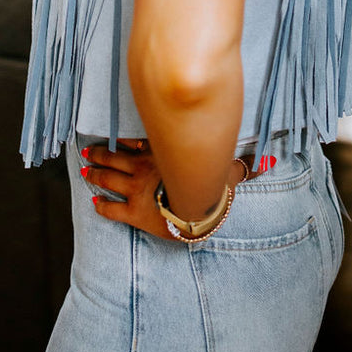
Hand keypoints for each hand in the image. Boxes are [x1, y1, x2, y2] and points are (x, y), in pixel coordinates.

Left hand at [79, 138, 247, 241]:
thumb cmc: (209, 189)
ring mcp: (135, 189)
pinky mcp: (132, 212)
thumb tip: (267, 162)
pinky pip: (112, 210)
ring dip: (95, 174)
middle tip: (86, 151)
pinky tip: (95, 204)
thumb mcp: (226, 172)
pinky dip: (102, 207)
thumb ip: (240, 167)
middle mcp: (143, 169)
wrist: (197, 212)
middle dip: (99, 155)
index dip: (121, 142)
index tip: (109, 139)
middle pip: (114, 159)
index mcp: (161, 156)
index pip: (136, 145)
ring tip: (85, 170)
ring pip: (108, 179)